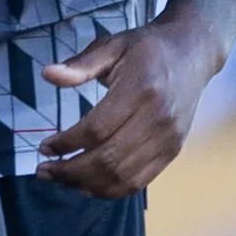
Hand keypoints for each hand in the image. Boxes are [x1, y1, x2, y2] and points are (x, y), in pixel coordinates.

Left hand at [32, 11, 225, 197]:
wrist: (191, 54)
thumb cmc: (146, 48)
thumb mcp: (113, 45)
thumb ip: (81, 64)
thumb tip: (47, 74)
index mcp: (140, 90)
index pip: (97, 129)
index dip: (67, 143)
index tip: (45, 146)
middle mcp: (157, 119)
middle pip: (108, 159)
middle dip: (70, 170)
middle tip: (44, 170)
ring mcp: (168, 139)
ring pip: (123, 177)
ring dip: (87, 184)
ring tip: (60, 179)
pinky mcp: (172, 151)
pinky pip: (139, 182)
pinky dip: (110, 190)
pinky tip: (87, 184)